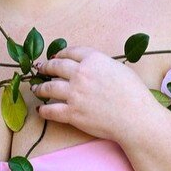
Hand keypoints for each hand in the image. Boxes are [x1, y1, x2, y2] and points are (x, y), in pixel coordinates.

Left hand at [30, 45, 148, 144]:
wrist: (135, 118)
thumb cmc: (134, 94)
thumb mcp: (120, 69)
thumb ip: (103, 65)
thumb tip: (94, 67)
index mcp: (93, 60)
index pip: (70, 52)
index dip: (60, 54)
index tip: (56, 57)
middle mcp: (80, 74)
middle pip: (56, 67)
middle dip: (46, 67)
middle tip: (40, 69)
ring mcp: (74, 94)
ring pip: (49, 88)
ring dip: (39, 88)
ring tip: (35, 89)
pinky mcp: (72, 113)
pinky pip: (51, 111)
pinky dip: (44, 111)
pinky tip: (40, 110)